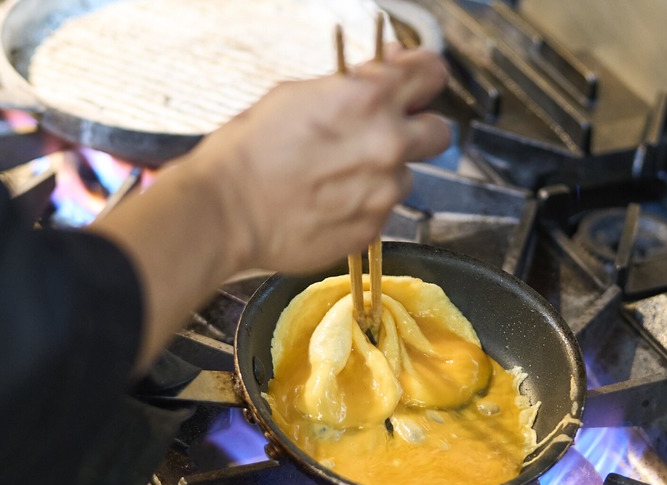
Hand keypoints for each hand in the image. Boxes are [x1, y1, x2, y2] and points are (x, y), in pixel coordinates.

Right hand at [89, 43, 449, 371]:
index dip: (422, 78)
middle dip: (417, 130)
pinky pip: (382, 212)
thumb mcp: (298, 93)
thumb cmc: (249, 150)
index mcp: (370, 99)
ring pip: (406, 177)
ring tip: (337, 177)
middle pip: (439, 132)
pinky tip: (328, 202)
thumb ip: (352, 86)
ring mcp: (383, 191)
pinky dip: (363, 206)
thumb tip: (382, 76)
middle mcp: (388, 144)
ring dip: (383, 174)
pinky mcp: (372, 228)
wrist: (228, 210)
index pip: (433, 74)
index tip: (413, 84)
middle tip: (386, 134)